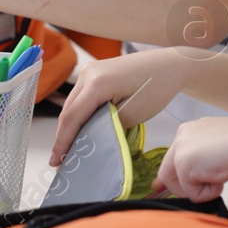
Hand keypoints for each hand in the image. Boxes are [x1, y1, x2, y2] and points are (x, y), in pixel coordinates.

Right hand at [50, 49, 191, 166]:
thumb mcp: (132, 114)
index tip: (56, 162)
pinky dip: (79, 115)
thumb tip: (88, 140)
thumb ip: (107, 128)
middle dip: (63, 137)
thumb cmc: (157, 88)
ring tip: (68, 151)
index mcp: (96, 82)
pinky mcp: (95, 72)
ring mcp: (90, 70)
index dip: (62, 142)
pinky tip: (80, 131)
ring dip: (70, 127)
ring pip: (72, 104)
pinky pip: (81, 97)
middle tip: (60, 162)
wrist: (171, 65)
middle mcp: (88, 73)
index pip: (72, 117)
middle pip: (68, 111)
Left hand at [153, 115, 227, 203]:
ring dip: (201, 189)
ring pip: (179, 185)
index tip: (161, 188)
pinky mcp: (184, 165)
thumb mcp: (220, 147)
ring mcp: (181, 150)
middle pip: (167, 173)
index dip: (174, 178)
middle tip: (203, 188)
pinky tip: (222, 176)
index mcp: (191, 130)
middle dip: (185, 187)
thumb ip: (205, 157)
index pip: (173, 158)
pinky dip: (209, 192)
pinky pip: (192, 193)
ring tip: (221, 174)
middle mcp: (182, 136)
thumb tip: (199, 174)